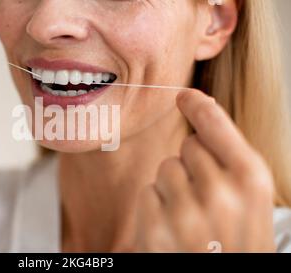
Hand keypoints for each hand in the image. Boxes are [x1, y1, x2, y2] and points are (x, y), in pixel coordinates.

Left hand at [137, 90, 275, 252]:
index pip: (215, 123)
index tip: (184, 95)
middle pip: (187, 146)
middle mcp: (219, 191)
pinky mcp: (155, 229)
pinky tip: (174, 231)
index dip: (197, 106)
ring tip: (192, 220)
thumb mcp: (251, 202)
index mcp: (251, 179)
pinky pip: (147, 193)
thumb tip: (201, 115)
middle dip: (193, 165)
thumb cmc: (238, 244)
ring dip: (174, 188)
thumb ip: (230, 163)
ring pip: (165, 169)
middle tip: (206, 199)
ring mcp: (185, 211)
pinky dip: (156, 208)